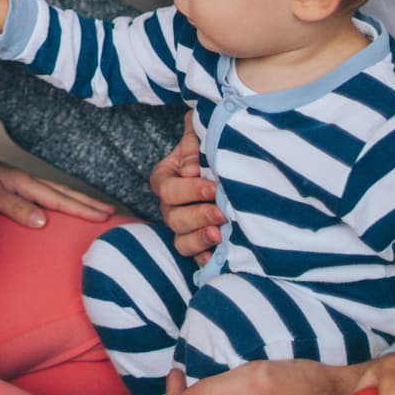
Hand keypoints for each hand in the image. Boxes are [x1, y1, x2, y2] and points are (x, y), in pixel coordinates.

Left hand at [0, 158, 113, 229]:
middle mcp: (24, 180)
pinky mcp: (10, 183)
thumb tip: (43, 220)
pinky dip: (59, 197)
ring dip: (76, 199)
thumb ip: (15, 207)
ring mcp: (18, 181)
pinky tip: (59, 203)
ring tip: (95, 207)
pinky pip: (43, 192)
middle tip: (111, 212)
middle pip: (62, 192)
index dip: (82, 209)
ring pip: (55, 190)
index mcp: (22, 183)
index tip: (103, 217)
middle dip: (87, 203)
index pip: (58, 199)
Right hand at [148, 112, 225, 256]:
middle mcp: (170, 206)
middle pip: (173, 218)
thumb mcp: (200, 135)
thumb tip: (192, 168)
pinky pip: (196, 257)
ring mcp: (183, 227)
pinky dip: (205, 259)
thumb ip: (194, 142)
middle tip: (222, 212)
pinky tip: (219, 256)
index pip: (167, 189)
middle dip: (198, 216)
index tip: (213, 187)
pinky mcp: (199, 242)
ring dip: (200, 239)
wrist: (228, 160)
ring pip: (181, 241)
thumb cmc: (211, 145)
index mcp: (165, 178)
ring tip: (220, 236)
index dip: (189, 190)